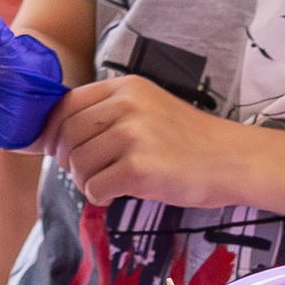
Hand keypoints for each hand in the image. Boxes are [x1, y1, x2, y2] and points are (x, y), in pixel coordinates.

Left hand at [56, 73, 244, 207]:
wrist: (232, 160)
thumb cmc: (188, 141)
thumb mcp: (148, 109)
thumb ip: (108, 114)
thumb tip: (56, 138)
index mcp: (126, 87)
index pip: (67, 103)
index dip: (52, 130)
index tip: (54, 149)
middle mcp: (127, 105)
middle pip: (68, 135)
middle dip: (69, 160)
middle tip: (87, 173)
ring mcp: (133, 136)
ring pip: (78, 164)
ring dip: (86, 181)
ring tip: (110, 183)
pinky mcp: (139, 169)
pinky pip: (95, 188)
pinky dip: (101, 197)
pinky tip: (119, 193)